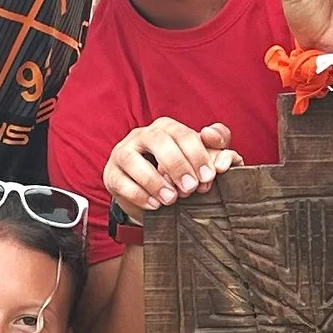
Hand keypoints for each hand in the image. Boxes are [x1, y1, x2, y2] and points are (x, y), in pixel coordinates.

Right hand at [104, 118, 236, 218]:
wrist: (152, 198)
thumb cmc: (179, 175)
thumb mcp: (200, 161)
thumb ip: (217, 150)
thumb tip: (222, 150)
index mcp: (167, 128)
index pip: (183, 133)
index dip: (197, 154)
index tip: (208, 177)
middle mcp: (142, 135)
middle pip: (158, 140)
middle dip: (177, 165)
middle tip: (190, 189)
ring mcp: (122, 153)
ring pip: (133, 159)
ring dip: (154, 181)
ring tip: (171, 199)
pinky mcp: (111, 174)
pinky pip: (120, 182)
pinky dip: (139, 195)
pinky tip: (155, 205)